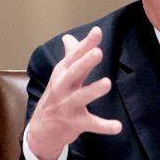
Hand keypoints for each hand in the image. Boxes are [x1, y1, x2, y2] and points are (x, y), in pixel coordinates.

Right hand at [25, 27, 121, 159]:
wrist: (42, 128)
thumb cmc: (56, 95)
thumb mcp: (60, 75)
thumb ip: (69, 55)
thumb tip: (68, 37)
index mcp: (63, 73)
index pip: (75, 55)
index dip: (86, 44)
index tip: (97, 32)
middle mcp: (63, 87)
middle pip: (74, 72)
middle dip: (85, 62)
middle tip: (98, 53)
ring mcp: (68, 105)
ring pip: (81, 97)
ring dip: (93, 90)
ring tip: (107, 83)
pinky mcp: (75, 122)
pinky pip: (91, 124)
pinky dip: (104, 126)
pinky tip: (118, 126)